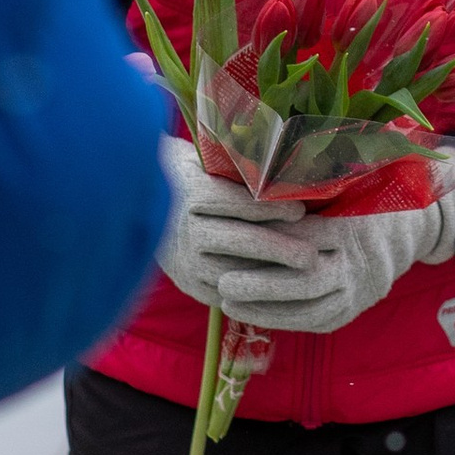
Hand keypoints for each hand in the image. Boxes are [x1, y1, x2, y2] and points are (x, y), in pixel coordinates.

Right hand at [155, 133, 309, 314]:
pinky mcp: (189, 284)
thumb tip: (287, 172)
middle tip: (310, 255)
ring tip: (301, 273)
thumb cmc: (194, 175)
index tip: (299, 210)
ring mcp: (184, 260)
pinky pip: (225, 293)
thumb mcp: (210, 162)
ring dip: (270, 274)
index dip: (268, 207)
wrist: (144, 207)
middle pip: (237, 240)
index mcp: (190, 192)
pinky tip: (281, 288)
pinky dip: (254, 292)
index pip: (233, 201)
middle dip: (278, 249)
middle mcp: (183, 228)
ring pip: (233, 271)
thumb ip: (242, 170)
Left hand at [161, 141, 454, 335]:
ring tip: (228, 303)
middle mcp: (360, 263)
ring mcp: (361, 290)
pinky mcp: (356, 308)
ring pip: (309, 308)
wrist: (418, 222)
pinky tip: (255, 315)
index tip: (233, 243)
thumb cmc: (370, 191)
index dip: (266, 242)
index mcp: (352, 228)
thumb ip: (305, 183)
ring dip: (266, 309)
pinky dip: (283, 321)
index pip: (302, 239)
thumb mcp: (344, 179)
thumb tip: (255, 178)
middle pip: (305, 281)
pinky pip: (316, 321)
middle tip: (224, 284)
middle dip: (261, 286)